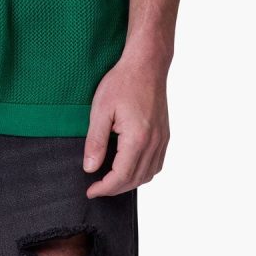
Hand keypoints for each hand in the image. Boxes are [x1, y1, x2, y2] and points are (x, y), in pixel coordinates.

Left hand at [82, 47, 170, 196]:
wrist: (147, 65)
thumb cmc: (122, 82)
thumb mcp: (101, 110)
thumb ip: (95, 141)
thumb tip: (90, 168)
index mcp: (137, 139)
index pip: (121, 176)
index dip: (104, 188)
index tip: (90, 191)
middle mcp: (154, 143)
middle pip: (135, 179)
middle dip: (114, 188)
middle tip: (96, 188)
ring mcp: (162, 139)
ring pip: (148, 174)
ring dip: (129, 182)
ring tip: (110, 180)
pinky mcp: (165, 135)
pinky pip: (156, 164)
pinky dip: (143, 172)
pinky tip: (129, 167)